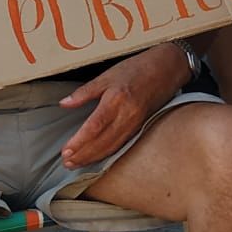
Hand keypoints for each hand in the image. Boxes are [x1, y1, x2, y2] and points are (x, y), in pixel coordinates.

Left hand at [57, 45, 188, 167]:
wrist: (167, 69)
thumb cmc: (137, 68)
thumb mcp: (107, 75)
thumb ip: (85, 92)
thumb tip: (64, 103)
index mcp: (116, 100)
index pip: (94, 127)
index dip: (79, 142)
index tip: (65, 151)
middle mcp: (127, 115)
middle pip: (102, 142)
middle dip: (83, 155)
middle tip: (67, 162)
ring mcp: (135, 123)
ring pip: (112, 147)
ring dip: (93, 158)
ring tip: (77, 163)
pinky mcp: (140, 127)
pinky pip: (121, 144)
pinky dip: (107, 153)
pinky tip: (97, 157)